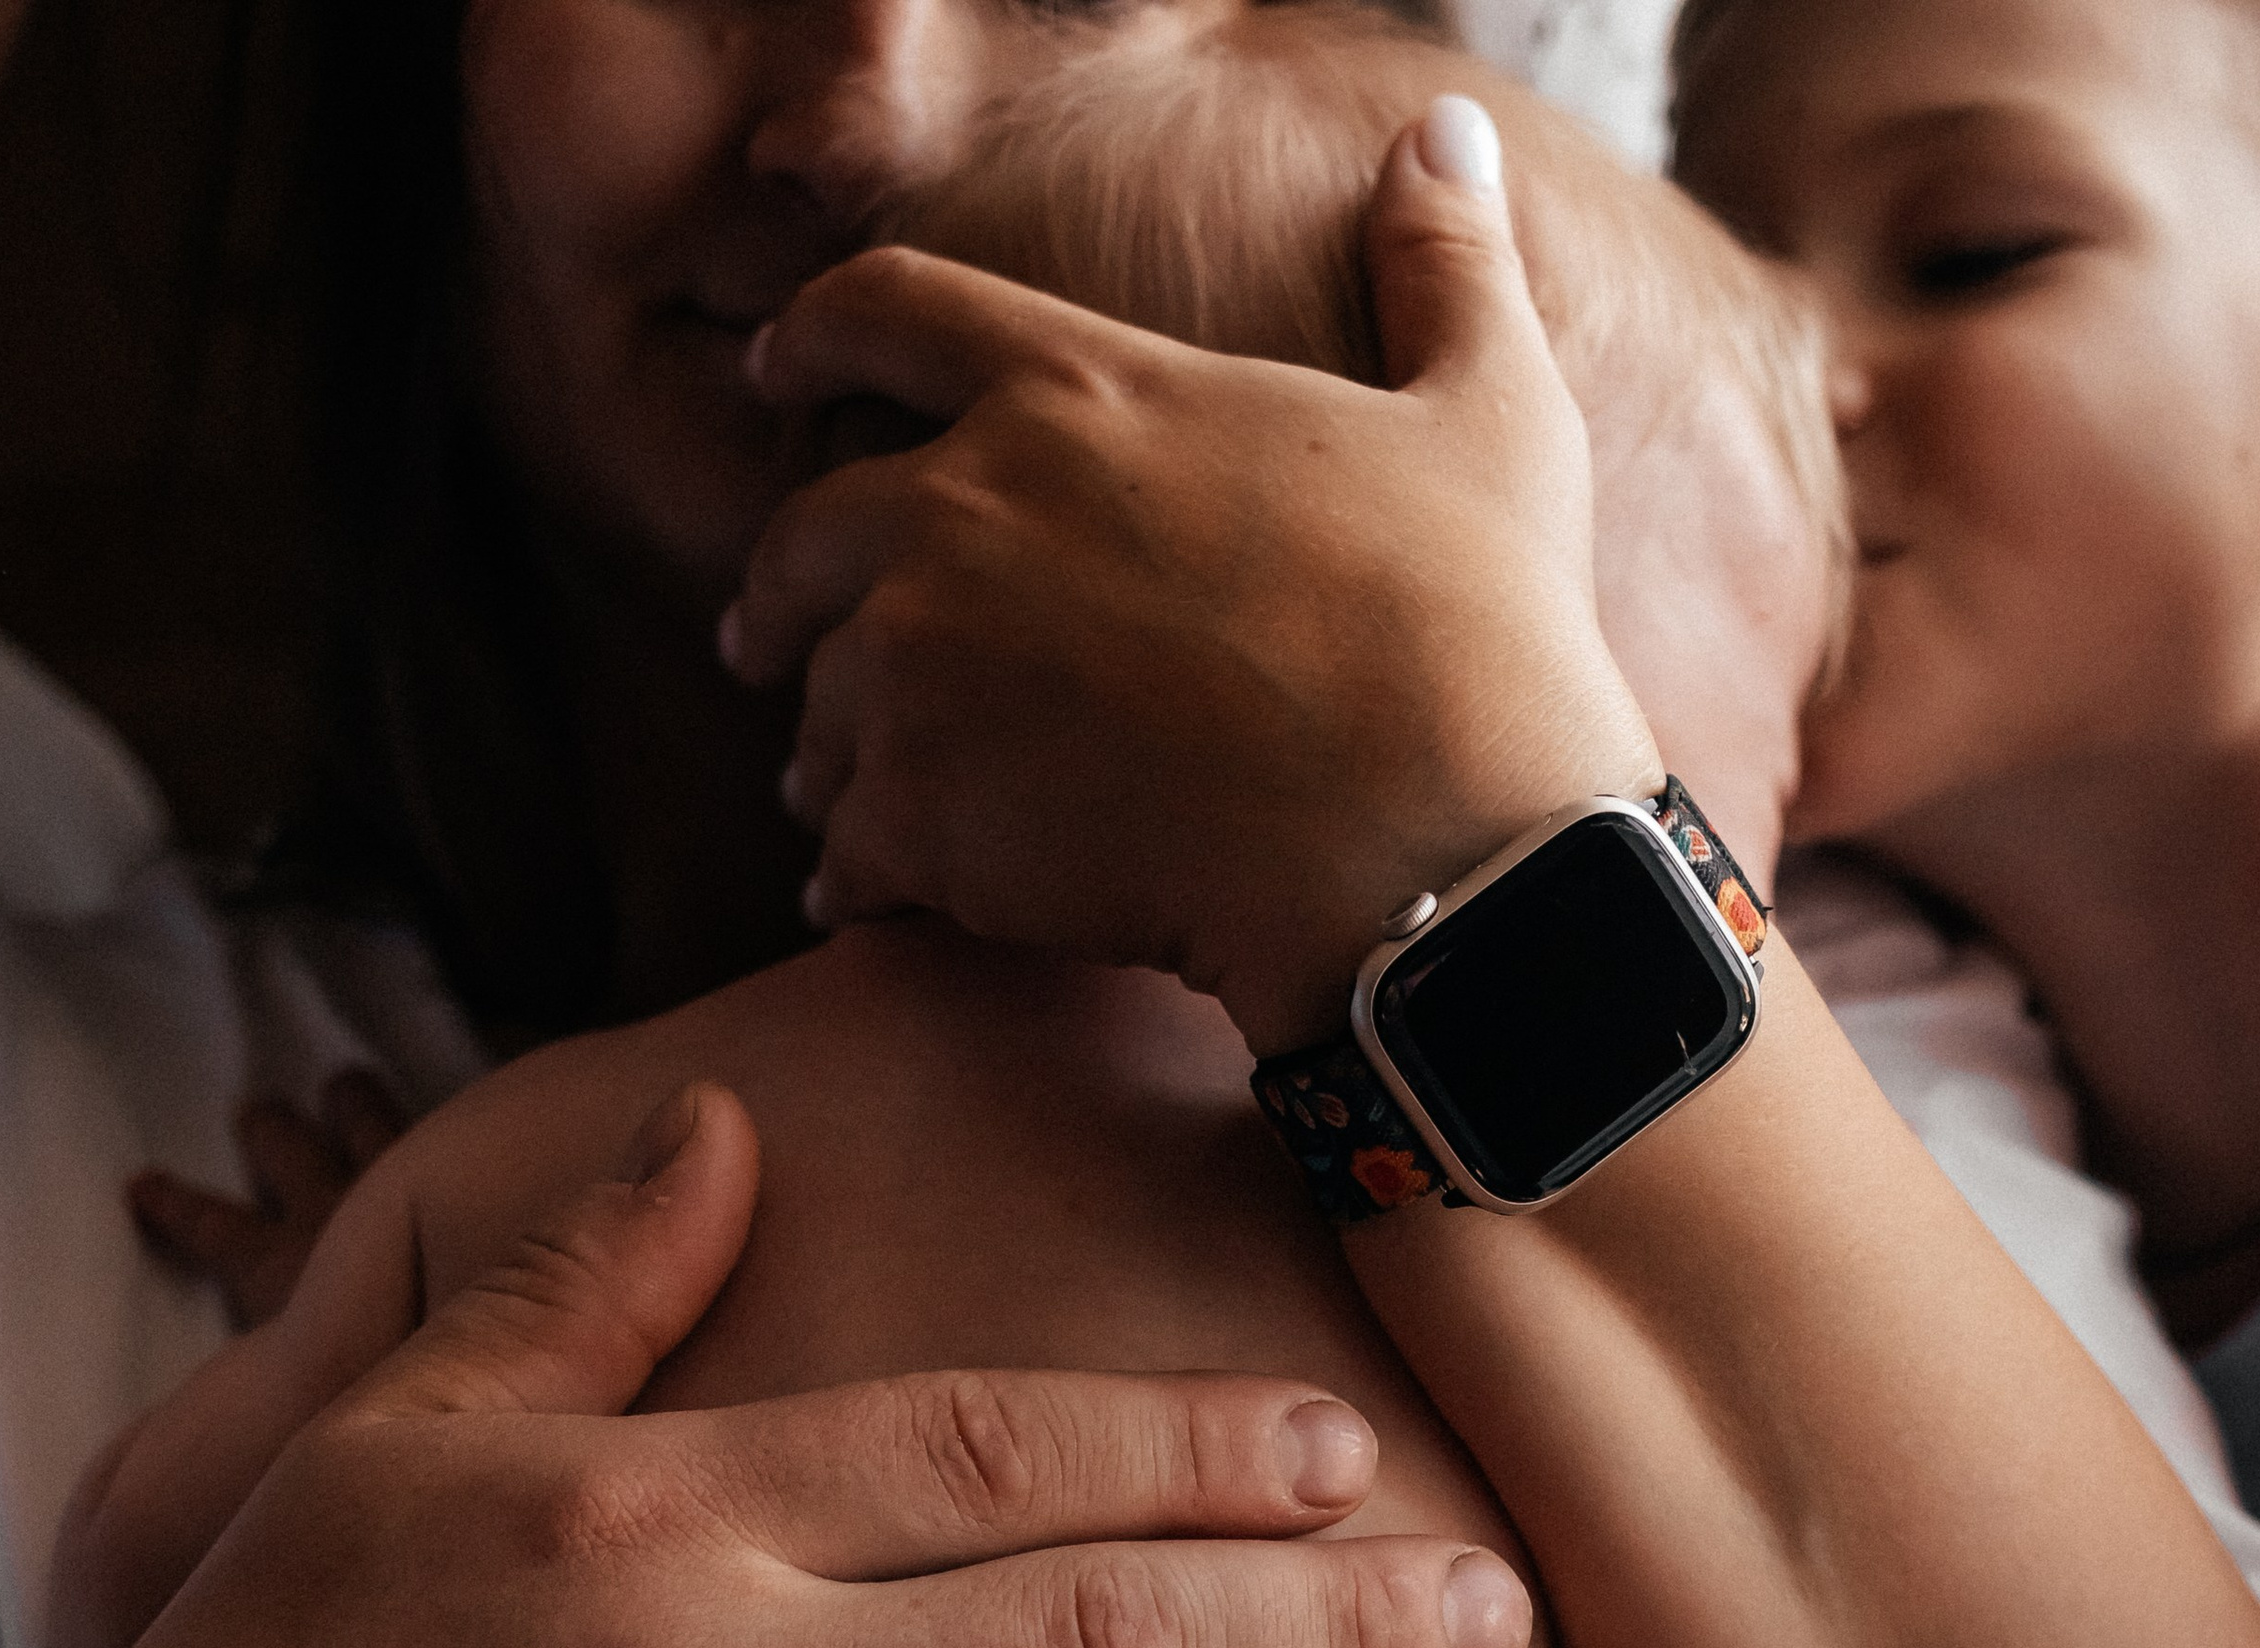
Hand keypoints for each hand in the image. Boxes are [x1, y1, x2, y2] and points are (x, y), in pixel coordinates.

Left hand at [727, 105, 1656, 1051]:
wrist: (1432, 847)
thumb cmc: (1477, 635)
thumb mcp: (1493, 410)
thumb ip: (1442, 260)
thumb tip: (1440, 134)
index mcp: (1086, 388)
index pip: (891, 312)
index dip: (813, 334)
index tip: (772, 367)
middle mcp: (974, 505)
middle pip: (807, 529)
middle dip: (779, 587)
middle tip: (766, 637)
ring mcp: (933, 658)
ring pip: (819, 700)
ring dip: (828, 745)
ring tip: (846, 798)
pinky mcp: (926, 808)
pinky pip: (844, 842)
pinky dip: (855, 872)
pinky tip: (876, 901)